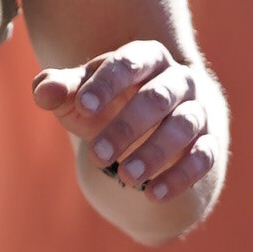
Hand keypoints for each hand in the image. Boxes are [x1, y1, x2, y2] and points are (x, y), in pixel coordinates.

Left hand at [31, 40, 216, 205]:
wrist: (151, 127)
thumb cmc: (109, 103)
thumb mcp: (81, 95)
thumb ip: (59, 89)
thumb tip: (43, 92)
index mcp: (146, 57)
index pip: (129, 62)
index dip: (106, 83)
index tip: (82, 106)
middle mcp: (178, 79)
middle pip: (158, 97)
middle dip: (127, 127)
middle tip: (98, 155)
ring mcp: (198, 110)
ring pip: (183, 126)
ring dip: (155, 152)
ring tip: (126, 177)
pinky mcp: (209, 142)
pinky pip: (203, 157)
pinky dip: (181, 176)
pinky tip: (154, 194)